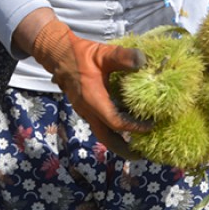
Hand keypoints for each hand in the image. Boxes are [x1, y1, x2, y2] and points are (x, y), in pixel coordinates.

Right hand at [29, 19, 147, 155]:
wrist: (58, 54)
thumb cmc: (81, 54)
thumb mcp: (103, 53)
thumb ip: (122, 57)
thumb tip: (144, 61)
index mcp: (92, 99)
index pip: (115, 121)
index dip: (133, 127)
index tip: (150, 127)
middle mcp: (87, 110)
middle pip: (106, 138)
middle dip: (123, 149)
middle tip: (140, 156)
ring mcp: (85, 110)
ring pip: (102, 133)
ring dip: (118, 142)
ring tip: (136, 147)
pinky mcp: (85, 108)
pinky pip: (100, 124)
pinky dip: (112, 130)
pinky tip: (125, 127)